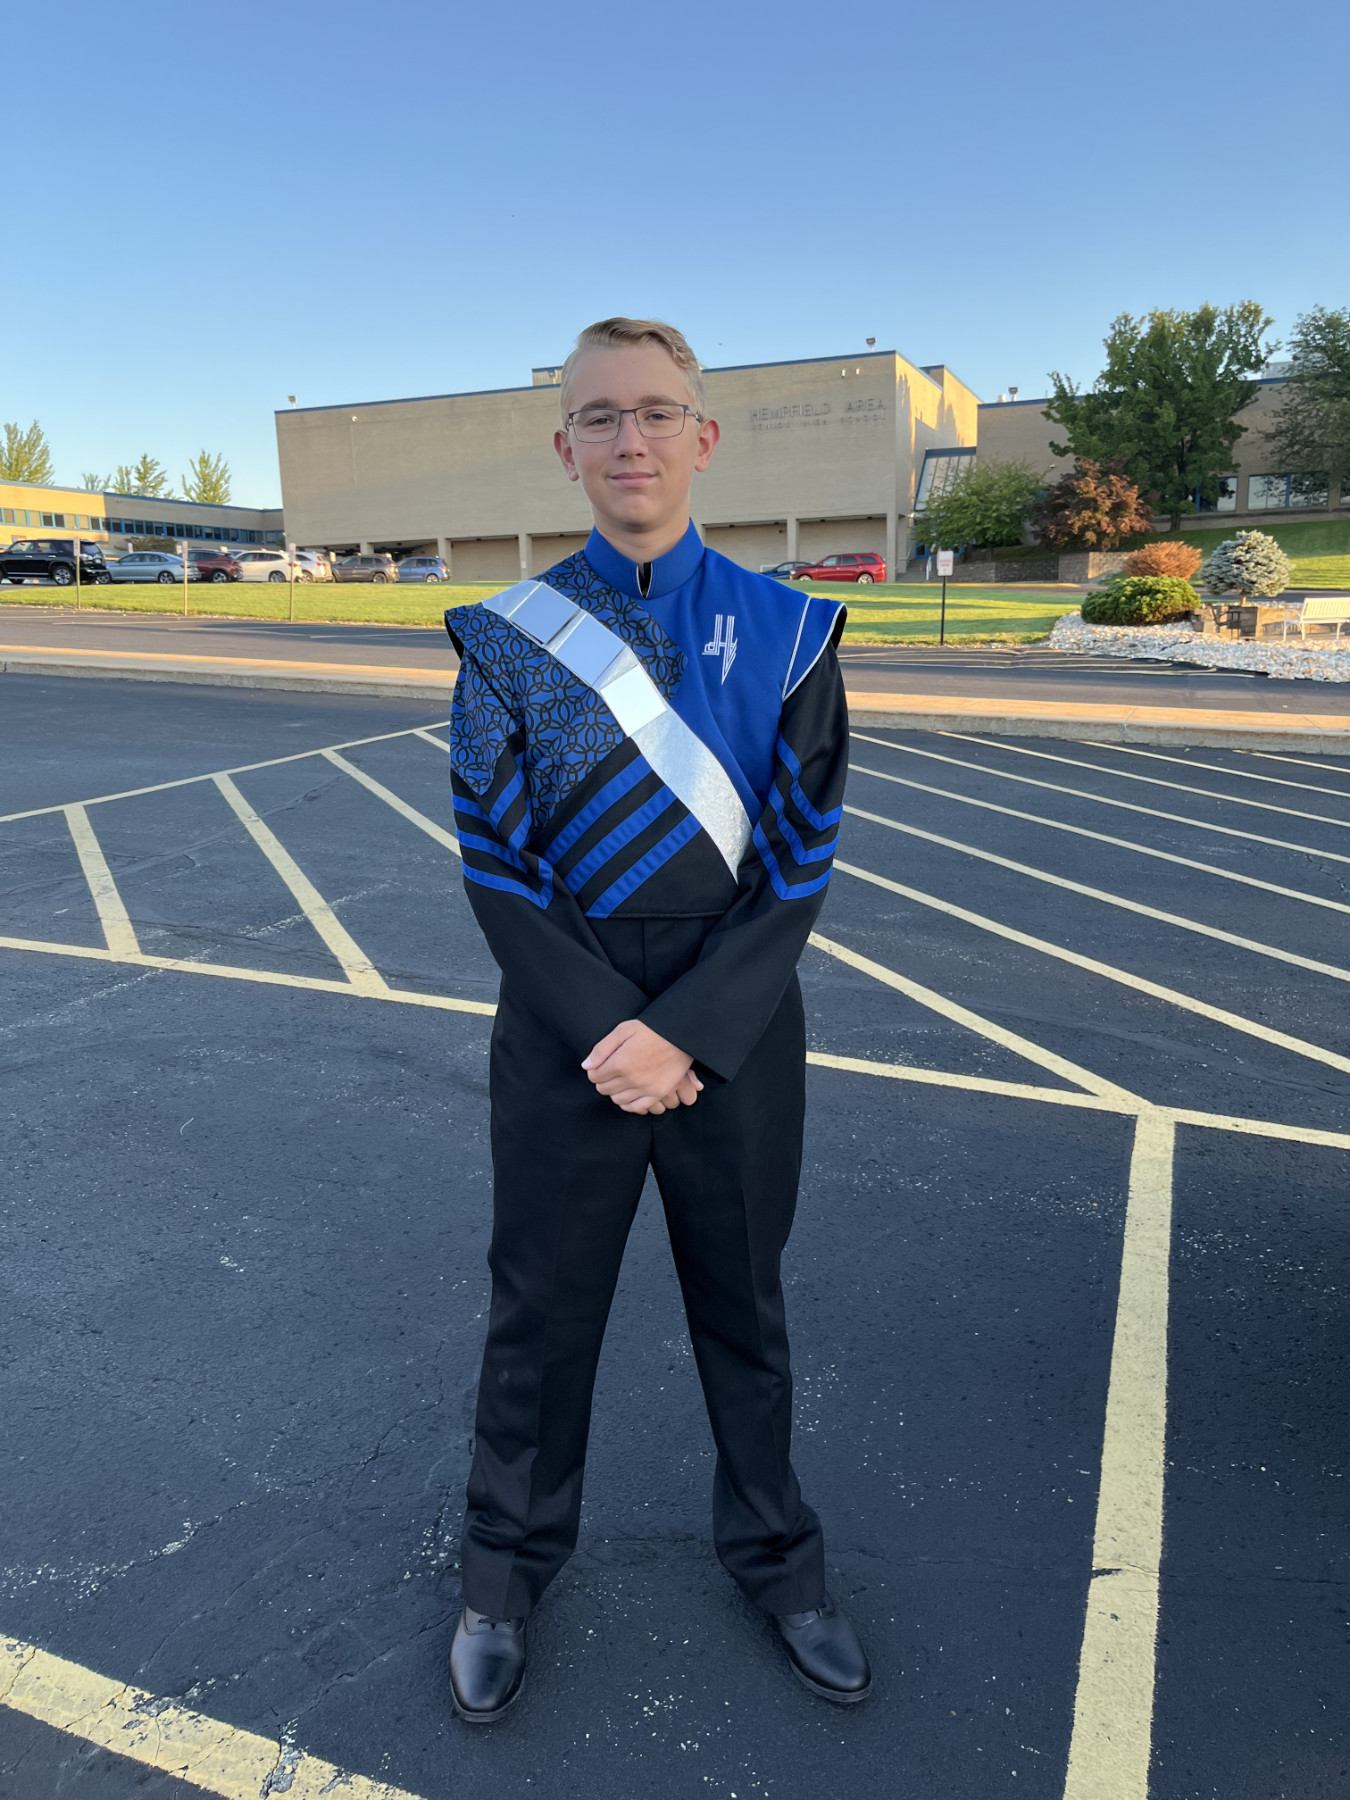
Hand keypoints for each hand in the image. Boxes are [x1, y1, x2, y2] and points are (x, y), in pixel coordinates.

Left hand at [582, 1020, 702, 1113]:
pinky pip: (637, 1107)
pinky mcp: (657, 1093)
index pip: (594, 1076)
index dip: (594, 1070)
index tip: (600, 1065)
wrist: (681, 1034)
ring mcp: (645, 1089)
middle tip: (609, 1072)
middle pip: (604, 1089)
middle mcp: (630, 1079)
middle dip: (603, 1080)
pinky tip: (629, 1094)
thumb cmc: (651, 1029)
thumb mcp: (623, 1030)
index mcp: (620, 1063)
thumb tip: (586, 1066)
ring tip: (620, 1081)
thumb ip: (602, 1049)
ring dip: (615, 1091)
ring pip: (618, 1100)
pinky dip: (629, 1103)